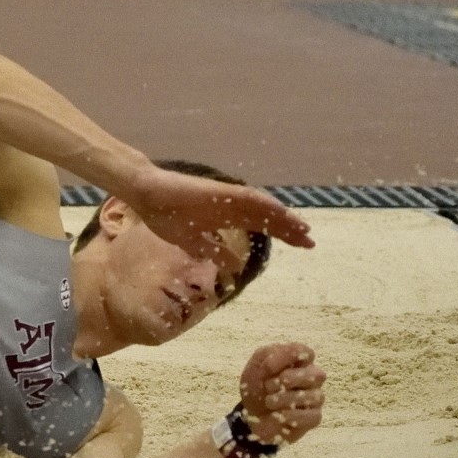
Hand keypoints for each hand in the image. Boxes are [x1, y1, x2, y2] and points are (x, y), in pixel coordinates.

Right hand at [126, 164, 314, 260]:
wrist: (147, 197)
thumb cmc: (165, 216)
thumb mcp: (193, 242)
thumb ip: (214, 251)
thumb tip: (235, 266)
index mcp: (226, 218)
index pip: (262, 227)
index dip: (282, 235)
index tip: (302, 246)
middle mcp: (232, 207)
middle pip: (268, 218)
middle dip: (289, 230)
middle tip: (310, 243)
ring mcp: (227, 198)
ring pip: (262, 208)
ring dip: (282, 218)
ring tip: (302, 229)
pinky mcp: (220, 192)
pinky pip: (247, 198)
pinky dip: (264, 204)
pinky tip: (280, 212)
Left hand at [238, 343, 325, 445]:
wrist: (251, 416)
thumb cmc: (257, 388)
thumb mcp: (255, 366)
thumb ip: (267, 355)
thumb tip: (283, 356)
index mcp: (298, 362)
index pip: (306, 353)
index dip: (288, 357)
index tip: (267, 367)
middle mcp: (311, 379)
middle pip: (316, 374)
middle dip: (290, 379)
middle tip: (268, 386)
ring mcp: (315, 398)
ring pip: (315, 396)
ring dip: (286, 399)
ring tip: (269, 402)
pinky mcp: (313, 417)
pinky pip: (313, 416)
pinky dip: (292, 416)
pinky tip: (279, 415)